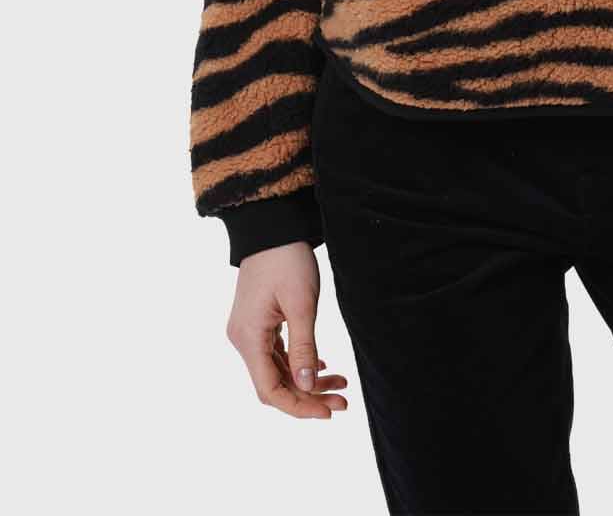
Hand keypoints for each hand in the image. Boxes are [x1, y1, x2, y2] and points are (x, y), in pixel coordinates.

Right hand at [225, 241, 348, 417]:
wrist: (272, 225)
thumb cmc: (287, 259)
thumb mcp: (302, 303)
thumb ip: (304, 346)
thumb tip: (306, 387)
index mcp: (249, 338)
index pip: (270, 390)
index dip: (299, 407)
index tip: (328, 412)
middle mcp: (243, 340)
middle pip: (274, 384)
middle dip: (308, 396)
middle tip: (343, 401)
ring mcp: (248, 331)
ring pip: (278, 370)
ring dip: (307, 380)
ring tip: (341, 383)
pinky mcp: (257, 323)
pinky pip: (277, 353)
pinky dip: (298, 363)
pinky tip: (321, 367)